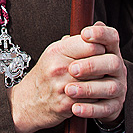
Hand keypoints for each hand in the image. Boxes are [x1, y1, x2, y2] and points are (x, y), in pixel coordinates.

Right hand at [7, 22, 126, 132]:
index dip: (100, 47)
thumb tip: (98, 27)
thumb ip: (76, 41)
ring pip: (97, 83)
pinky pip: (92, 101)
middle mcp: (59, 67)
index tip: (100, 51)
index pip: (90, 44)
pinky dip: (97, 98)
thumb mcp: (56, 52)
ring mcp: (63, 87)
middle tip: (104, 67)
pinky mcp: (67, 105)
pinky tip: (93, 95)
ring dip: (102, 83)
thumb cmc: (46, 74)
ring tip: (99, 81)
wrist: (28, 101)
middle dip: (104, 65)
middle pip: (96, 63)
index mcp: (57, 51)